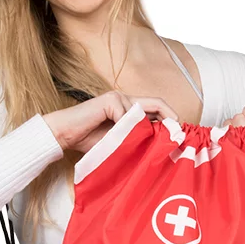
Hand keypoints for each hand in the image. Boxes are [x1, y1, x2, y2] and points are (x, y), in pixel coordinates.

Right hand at [44, 91, 179, 154]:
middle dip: (171, 118)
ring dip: (144, 130)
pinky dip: (125, 130)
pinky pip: (127, 117)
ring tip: (147, 143)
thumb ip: (137, 139)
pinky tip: (116, 139)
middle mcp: (126, 99)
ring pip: (143, 112)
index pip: (157, 108)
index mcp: (129, 108)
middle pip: (157, 103)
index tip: (179, 135)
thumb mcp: (120, 142)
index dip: (171, 119)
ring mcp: (118, 97)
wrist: (65, 136)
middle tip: (178, 135)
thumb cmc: (89, 142)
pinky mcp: (110, 100)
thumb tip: (160, 146)